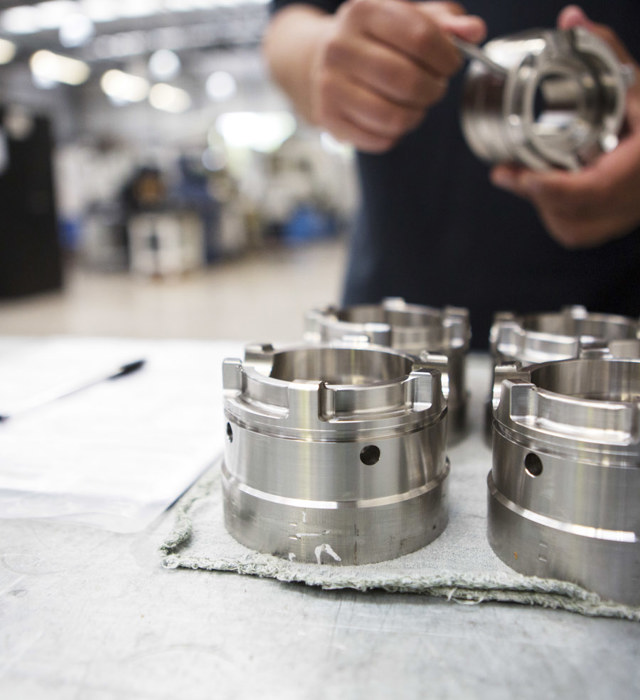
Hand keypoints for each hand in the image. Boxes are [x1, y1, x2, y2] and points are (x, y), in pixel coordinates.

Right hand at [309, 0, 485, 152]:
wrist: (326, 58)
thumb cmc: (378, 37)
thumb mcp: (409, 17)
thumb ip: (446, 22)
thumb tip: (474, 31)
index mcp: (363, 10)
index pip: (420, 37)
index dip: (447, 57)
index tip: (452, 64)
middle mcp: (339, 46)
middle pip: (406, 81)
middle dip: (433, 90)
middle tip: (436, 88)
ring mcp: (329, 85)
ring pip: (393, 116)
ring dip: (416, 116)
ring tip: (415, 104)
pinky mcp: (329, 118)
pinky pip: (379, 139)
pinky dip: (395, 134)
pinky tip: (393, 116)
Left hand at [490, 5, 639, 248]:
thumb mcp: (633, 82)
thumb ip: (604, 49)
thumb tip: (572, 20)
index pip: (594, 189)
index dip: (552, 188)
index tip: (518, 176)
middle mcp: (635, 197)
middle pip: (571, 209)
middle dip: (535, 190)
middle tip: (506, 172)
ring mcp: (623, 218)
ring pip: (568, 223)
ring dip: (545, 201)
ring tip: (534, 176)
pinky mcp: (610, 227)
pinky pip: (572, 229)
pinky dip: (556, 210)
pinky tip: (556, 189)